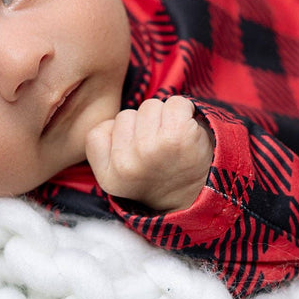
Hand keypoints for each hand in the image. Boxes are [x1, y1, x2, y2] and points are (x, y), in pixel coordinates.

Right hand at [85, 96, 213, 212]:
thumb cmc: (161, 177)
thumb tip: (117, 117)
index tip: (135, 154)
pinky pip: (176, 102)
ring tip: (173, 141)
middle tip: (159, 150)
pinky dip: (185, 110)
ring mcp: (151, 149)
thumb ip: (107, 146)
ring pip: (150, 106)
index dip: (117, 136)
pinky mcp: (178, 135)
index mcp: (109, 178)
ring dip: (164, 117)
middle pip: (126, 116)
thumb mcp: (121, 173)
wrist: (202, 196)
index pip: (97, 132)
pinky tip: (188, 130)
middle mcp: (126, 165)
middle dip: (143, 126)